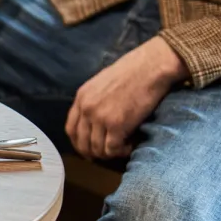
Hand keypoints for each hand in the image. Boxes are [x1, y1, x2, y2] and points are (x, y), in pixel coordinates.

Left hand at [66, 36, 188, 159]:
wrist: (150, 66)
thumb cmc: (132, 71)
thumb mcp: (101, 83)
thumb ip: (93, 100)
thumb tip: (94, 120)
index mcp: (81, 97)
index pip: (70, 129)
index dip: (78, 143)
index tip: (88, 149)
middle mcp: (87, 108)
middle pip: (81, 142)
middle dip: (92, 153)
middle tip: (106, 154)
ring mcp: (100, 118)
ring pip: (97, 149)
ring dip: (109, 153)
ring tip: (121, 148)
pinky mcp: (117, 125)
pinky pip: (113, 149)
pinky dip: (121, 152)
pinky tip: (129, 146)